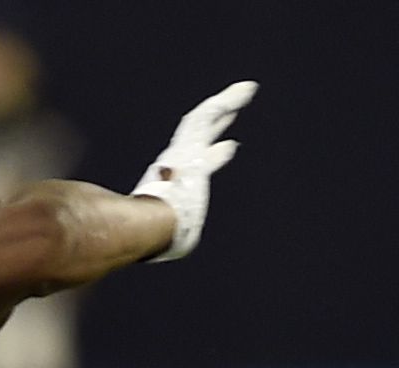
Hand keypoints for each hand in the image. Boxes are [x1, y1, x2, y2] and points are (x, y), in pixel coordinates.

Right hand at [131, 80, 256, 262]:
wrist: (150, 225)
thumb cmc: (155, 236)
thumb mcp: (170, 235)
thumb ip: (174, 234)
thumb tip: (173, 246)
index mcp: (175, 180)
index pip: (199, 163)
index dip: (215, 154)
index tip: (228, 146)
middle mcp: (179, 160)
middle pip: (202, 134)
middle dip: (218, 122)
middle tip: (232, 109)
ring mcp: (185, 150)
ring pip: (207, 117)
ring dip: (228, 102)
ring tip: (247, 89)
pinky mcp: (191, 141)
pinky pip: (210, 114)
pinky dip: (228, 100)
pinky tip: (245, 90)